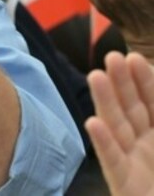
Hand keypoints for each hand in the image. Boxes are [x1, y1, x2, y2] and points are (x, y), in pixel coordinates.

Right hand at [86, 52, 153, 195]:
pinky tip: (93, 124)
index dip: (146, 82)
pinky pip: (112, 161)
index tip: (135, 58)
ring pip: (118, 128)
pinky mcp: (124, 184)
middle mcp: (147, 149)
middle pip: (132, 111)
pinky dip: (103, 142)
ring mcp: (134, 166)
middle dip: (122, 84)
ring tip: (96, 76)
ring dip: (106, 102)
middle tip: (112, 58)